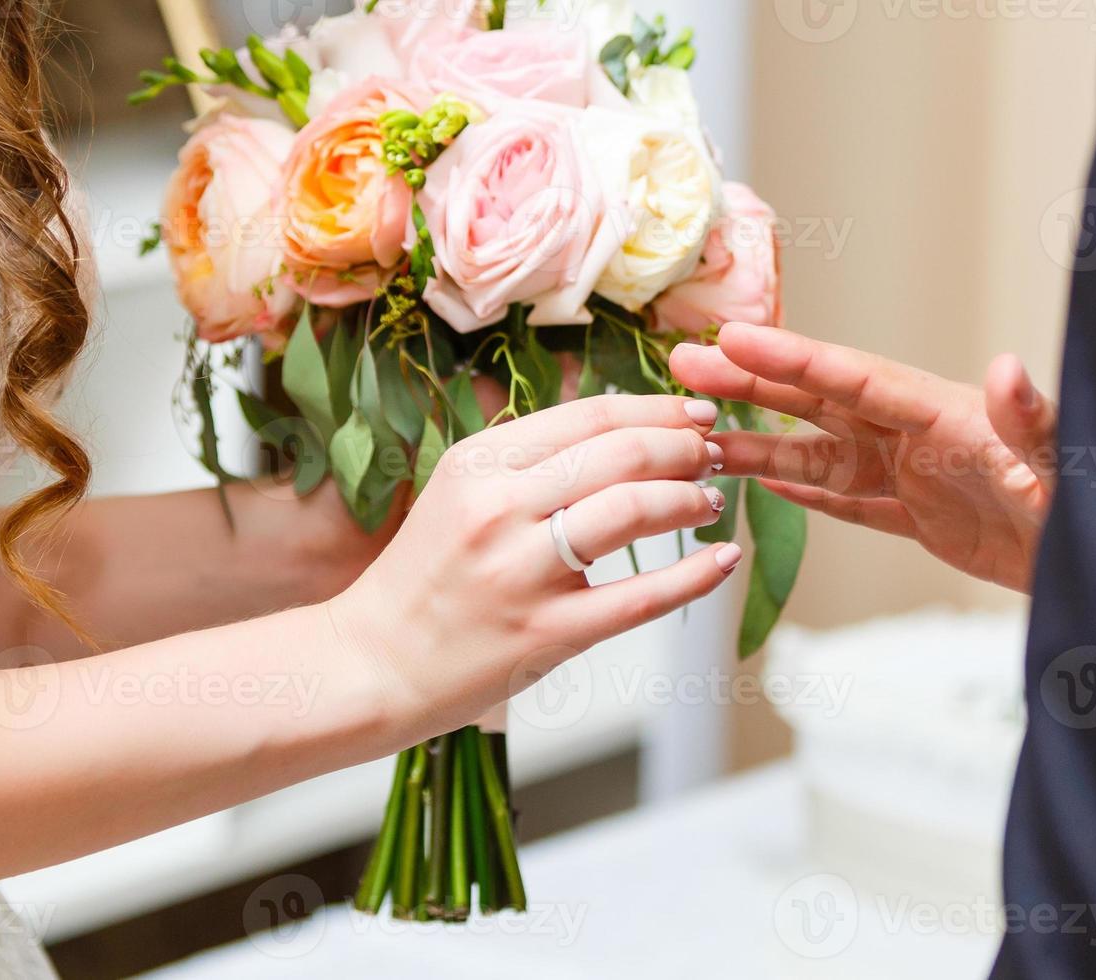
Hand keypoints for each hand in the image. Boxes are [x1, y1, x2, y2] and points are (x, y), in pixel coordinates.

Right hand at [328, 395, 740, 736]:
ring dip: (689, 497)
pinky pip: (640, 597)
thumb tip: (620, 425)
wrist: (372, 664)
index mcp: (479, 462)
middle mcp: (499, 508)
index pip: (589, 415)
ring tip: (711, 499)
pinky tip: (722, 560)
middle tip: (714, 453)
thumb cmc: (426, 577)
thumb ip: (529, 457)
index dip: (656, 409)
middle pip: (621, 454)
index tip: (694, 413)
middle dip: (684, 447)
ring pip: (632, 511)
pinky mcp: (547, 633)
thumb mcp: (460, 491)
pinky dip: (694, 575)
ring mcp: (523, 572)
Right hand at [670, 323, 1056, 593]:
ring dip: (762, 441)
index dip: (791, 359)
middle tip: (685, 364)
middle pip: (819, 402)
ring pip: (821, 452)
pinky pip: (848, 500)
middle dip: (753, 383)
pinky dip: (804, 490)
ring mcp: (915, 474)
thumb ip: (1031, 423)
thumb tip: (1007, 368)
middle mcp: (919, 434)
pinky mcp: (921, 517)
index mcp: (944, 413)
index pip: (853, 378)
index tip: (731, 339)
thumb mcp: (1061, 472)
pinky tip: (764, 480)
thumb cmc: (1089, 514)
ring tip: (699, 432)